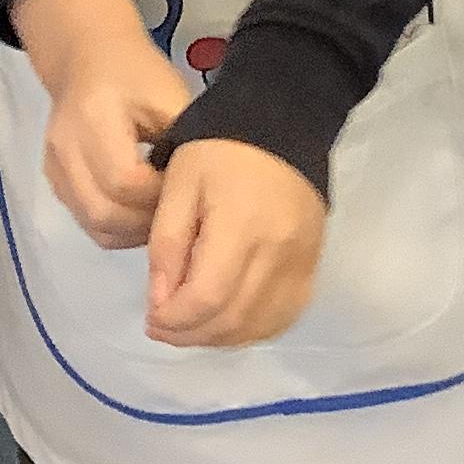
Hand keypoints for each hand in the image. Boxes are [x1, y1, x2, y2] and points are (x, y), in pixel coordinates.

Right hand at [20, 0, 188, 248]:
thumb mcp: (170, 97)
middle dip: (146, 222)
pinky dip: (115, 227)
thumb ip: (181, 144)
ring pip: (93, 223)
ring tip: (160, 215)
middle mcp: (65, 146)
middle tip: (176, 211)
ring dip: (131, 231)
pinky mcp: (53, 179)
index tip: (184, 188)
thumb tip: (196, 194)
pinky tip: (138, 213)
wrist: (88, 57)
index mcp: (95, 117)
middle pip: (103, 212)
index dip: (158, 196)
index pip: (125, 181)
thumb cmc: (137, 73)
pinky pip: (84, 220)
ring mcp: (54, 166)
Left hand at [147, 140, 327, 349]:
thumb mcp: (179, 185)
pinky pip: (284, 316)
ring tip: (190, 325)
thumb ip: (166, 245)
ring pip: (259, 327)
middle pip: (233, 320)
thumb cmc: (219, 150)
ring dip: (219, 337)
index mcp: (241, 227)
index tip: (150, 317)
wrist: (283, 126)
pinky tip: (227, 321)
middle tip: (162, 325)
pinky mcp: (313, 266)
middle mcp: (278, 253)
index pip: (208, 298)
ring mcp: (302, 263)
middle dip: (190, 334)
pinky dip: (251, 330)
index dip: (175, 319)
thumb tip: (160, 302)